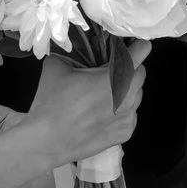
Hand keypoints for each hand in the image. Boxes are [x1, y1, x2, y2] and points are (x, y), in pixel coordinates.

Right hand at [21, 43, 152, 164]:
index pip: (141, 51)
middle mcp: (128, 96)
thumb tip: (77, 47)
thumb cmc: (51, 103)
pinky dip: (120, 111)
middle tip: (107, 71)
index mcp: (116, 77)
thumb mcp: (57, 66)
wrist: (45, 142)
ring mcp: (128, 117)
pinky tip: (100, 113)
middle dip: (128, 68)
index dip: (135, 45)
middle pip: (140, 73)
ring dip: (125, 90)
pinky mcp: (125, 133)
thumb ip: (73, 52)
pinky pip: (129, 114)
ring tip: (100, 94)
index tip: (129, 45)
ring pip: (136, 95)